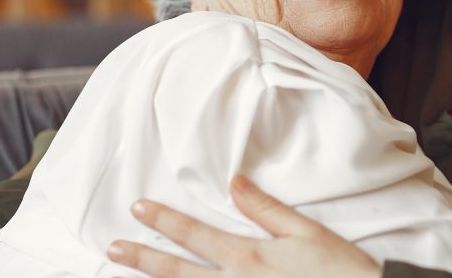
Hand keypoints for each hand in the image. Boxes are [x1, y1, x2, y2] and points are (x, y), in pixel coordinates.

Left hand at [108, 175, 380, 277]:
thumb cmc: (339, 270)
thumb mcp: (306, 232)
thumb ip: (266, 209)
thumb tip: (234, 183)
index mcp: (249, 257)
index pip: (195, 235)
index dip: (165, 221)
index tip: (138, 208)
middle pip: (178, 273)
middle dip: (143, 259)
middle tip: (112, 248)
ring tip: (122, 275)